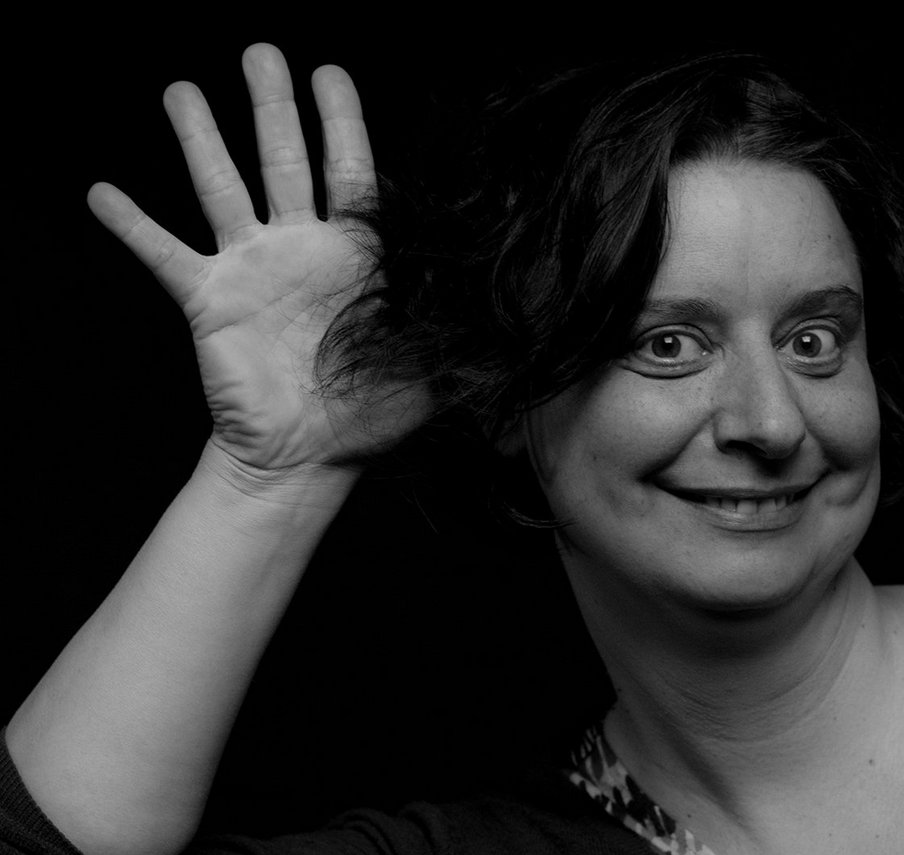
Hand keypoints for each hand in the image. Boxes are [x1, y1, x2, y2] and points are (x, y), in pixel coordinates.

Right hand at [88, 44, 429, 478]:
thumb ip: (454, 324)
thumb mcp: (428, 367)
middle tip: (262, 52)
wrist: (305, 457)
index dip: (342, 123)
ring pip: (222, 191)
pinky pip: (166, 256)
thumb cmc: (368, 415)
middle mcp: (300, 250)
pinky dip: (134, 227)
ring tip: (182, 90)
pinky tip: (101, 194)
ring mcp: (251, 270)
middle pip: (284, 162)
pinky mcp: (209, 301)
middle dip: (273, 108)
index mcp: (355, 258)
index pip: (350, 174)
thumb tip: (507, 291)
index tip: (330, 72)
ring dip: (201, 141)